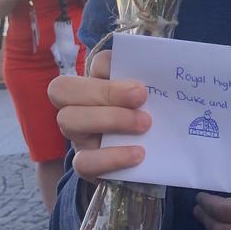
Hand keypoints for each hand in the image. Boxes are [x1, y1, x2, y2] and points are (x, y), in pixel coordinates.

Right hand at [47, 50, 150, 180]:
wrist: (157, 160)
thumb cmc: (155, 120)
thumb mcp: (156, 99)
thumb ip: (155, 84)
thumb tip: (167, 71)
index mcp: (100, 83)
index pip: (95, 64)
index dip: (109, 65)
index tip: (139, 76)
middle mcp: (80, 106)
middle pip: (63, 89)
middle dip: (105, 90)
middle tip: (140, 96)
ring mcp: (78, 136)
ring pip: (68, 120)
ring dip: (109, 119)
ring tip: (144, 124)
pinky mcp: (85, 165)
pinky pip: (84, 162)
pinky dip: (112, 157)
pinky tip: (138, 154)